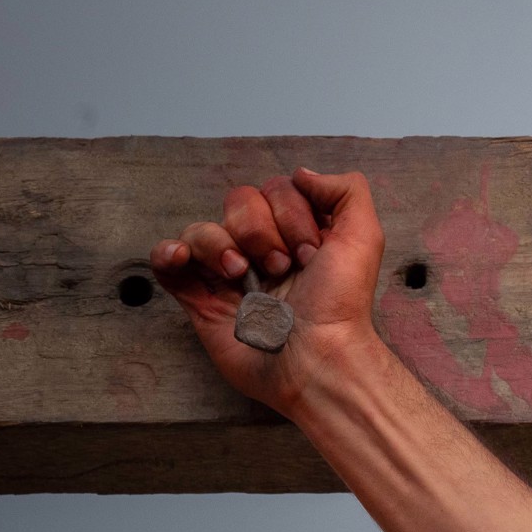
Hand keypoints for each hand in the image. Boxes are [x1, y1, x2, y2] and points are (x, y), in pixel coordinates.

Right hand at [150, 168, 385, 413]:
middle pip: (238, 202)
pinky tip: (182, 258)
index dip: (292, 214)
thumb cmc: (340, 304)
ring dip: (221, 245)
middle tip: (283, 267)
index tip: (312, 253)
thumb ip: (346, 191)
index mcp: (299, 233)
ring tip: (243, 277)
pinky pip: (168, 261)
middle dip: (260, 230)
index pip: (277, 190)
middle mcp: (263, 249)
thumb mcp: (363, 237)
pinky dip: (169, 252)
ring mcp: (229, 274)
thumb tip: (301, 173)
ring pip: (202, 228)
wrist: (315, 358)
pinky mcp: (201, 298)